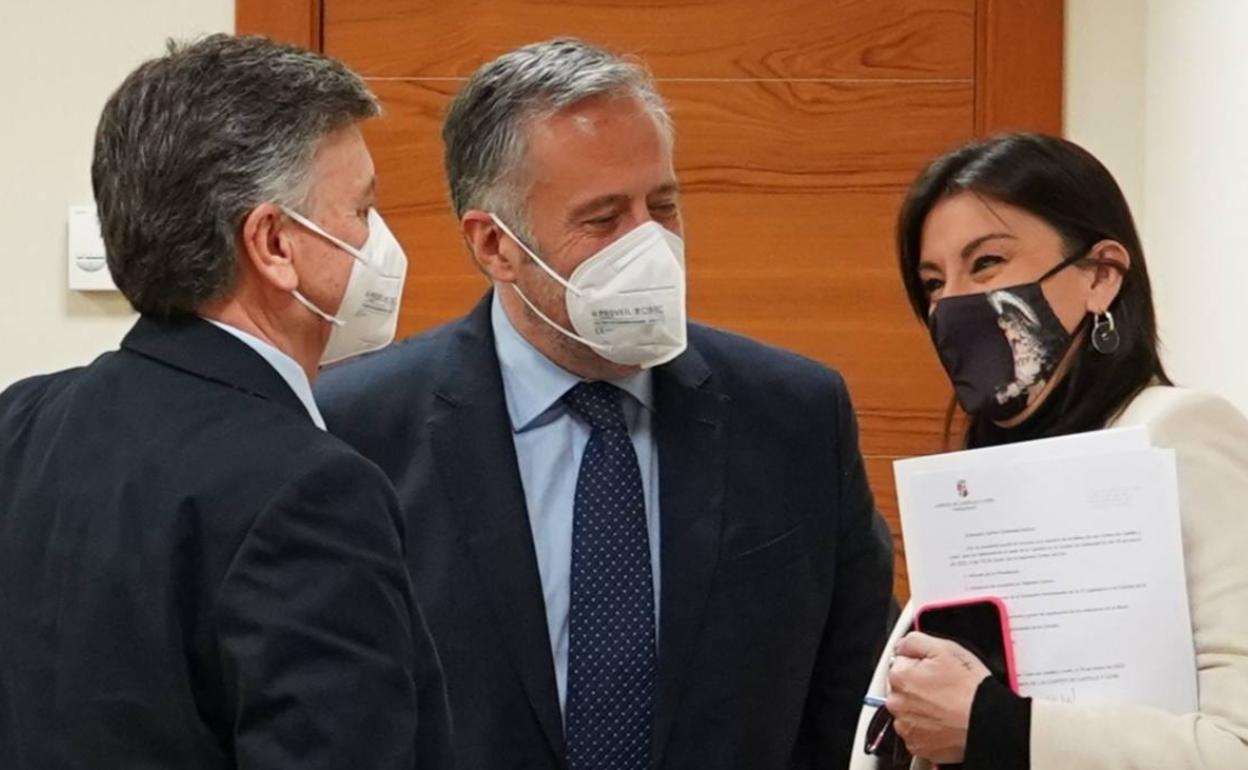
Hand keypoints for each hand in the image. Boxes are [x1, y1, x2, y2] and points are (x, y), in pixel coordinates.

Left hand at [885, 632, 990, 763]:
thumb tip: (901, 645)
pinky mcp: (917, 745)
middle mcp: (897, 704)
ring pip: (908, 709)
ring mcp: (906, 726)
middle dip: (917, 685)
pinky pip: (916, 731)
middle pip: (901, 687)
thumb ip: (914, 641)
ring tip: (945, 705)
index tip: (934, 670)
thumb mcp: (945, 649)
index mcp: (900, 677)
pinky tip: (944, 720)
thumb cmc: (971, 690)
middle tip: (943, 688)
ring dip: (920, 707)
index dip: (919, 664)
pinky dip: (926, 726)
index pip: (899, 662)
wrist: (988, 723)